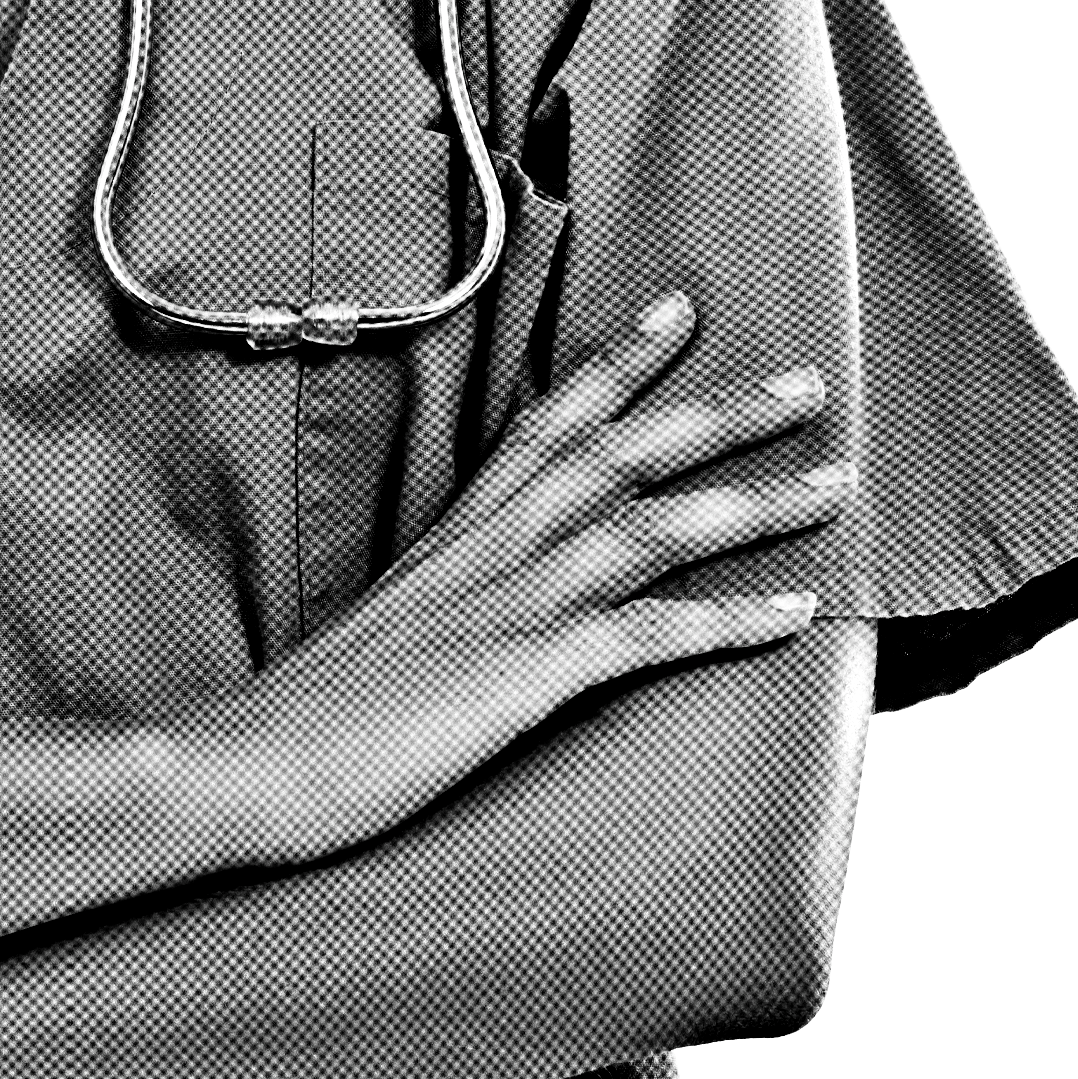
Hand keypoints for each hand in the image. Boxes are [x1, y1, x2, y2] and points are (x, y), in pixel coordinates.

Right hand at [175, 290, 851, 869]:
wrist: (245, 767)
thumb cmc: (302, 721)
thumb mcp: (381, 640)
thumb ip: (439, 615)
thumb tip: (473, 623)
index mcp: (450, 539)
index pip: (544, 424)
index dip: (617, 364)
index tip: (677, 311)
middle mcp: (484, 554)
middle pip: (617, 454)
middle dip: (717, 412)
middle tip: (807, 384)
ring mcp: (503, 608)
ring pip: (647, 527)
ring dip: (751, 501)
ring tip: (832, 483)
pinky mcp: (518, 673)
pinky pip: (644, 633)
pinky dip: (726, 618)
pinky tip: (791, 612)